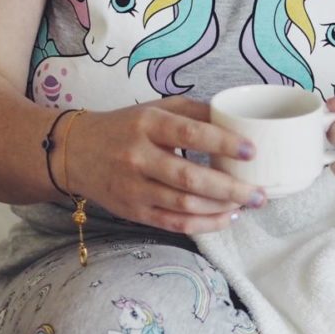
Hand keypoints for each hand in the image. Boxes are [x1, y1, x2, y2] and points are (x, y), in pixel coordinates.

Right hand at [64, 98, 265, 234]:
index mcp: (147, 124)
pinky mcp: (133, 212)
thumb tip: (235, 122)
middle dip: (231, 189)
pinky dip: (203, 224)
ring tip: (246, 205)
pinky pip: (173, 223)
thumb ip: (193, 112)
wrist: (74, 152)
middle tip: (259, 193)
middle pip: (190, 178)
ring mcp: (134, 188)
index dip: (222, 143)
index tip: (251, 151)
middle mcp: (138, 157)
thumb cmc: (124, 127)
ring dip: (221, 209)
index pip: (189, 134)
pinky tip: (224, 218)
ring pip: (184, 205)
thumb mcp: (155, 108)